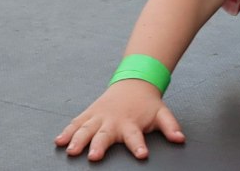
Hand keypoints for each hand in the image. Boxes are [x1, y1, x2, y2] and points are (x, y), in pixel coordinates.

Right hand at [56, 81, 185, 160]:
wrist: (133, 82)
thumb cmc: (146, 104)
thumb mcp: (162, 114)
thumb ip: (171, 127)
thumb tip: (180, 138)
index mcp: (131, 124)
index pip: (136, 137)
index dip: (138, 146)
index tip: (141, 154)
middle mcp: (113, 121)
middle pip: (104, 135)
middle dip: (99, 146)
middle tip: (94, 156)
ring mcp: (99, 117)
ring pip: (86, 129)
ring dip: (78, 140)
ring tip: (71, 150)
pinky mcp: (89, 115)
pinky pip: (76, 124)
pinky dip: (67, 132)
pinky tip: (59, 142)